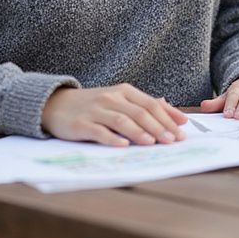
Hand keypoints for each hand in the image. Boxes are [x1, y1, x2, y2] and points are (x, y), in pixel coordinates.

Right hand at [42, 84, 188, 146]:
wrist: (56, 104)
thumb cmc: (94, 105)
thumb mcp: (120, 100)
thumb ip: (144, 105)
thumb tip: (173, 113)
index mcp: (125, 91)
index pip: (151, 104)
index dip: (168, 117)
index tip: (183, 130)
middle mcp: (112, 97)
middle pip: (140, 112)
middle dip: (159, 127)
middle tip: (173, 140)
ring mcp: (96, 110)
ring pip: (122, 120)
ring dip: (140, 132)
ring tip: (153, 143)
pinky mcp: (81, 124)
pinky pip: (99, 131)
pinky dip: (112, 138)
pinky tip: (123, 146)